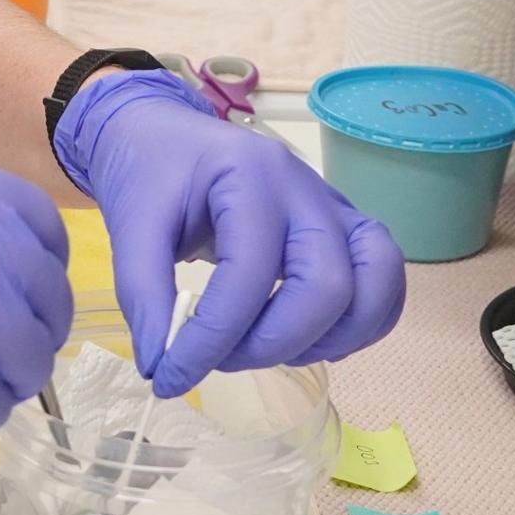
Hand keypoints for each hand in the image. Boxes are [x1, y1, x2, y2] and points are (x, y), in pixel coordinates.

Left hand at [53, 69, 403, 396]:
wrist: (167, 138)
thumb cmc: (152, 174)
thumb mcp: (131, 224)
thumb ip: (142, 292)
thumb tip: (161, 366)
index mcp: (250, 175)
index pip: (250, 271)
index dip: (212, 337)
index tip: (170, 375)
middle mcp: (306, 189)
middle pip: (329, 283)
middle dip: (275, 342)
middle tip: (222, 359)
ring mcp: (335, 209)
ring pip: (375, 283)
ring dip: (327, 339)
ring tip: (267, 349)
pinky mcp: (346, 232)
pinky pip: (383, 286)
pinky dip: (357, 327)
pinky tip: (304, 340)